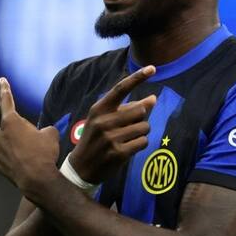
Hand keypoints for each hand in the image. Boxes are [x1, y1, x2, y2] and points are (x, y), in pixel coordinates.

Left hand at [0, 77, 59, 190]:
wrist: (38, 180)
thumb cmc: (44, 153)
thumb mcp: (51, 134)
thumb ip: (44, 129)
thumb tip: (44, 133)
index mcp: (11, 121)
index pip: (6, 101)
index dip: (5, 89)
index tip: (1, 80)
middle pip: (11, 128)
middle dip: (21, 132)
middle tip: (35, 143)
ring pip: (9, 144)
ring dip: (18, 147)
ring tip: (33, 157)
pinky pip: (7, 158)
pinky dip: (15, 160)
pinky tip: (26, 166)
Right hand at [70, 66, 156, 182]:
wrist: (81, 167)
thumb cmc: (96, 139)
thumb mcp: (105, 120)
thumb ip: (128, 108)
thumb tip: (153, 98)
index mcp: (99, 109)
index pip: (121, 88)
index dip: (138, 77)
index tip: (152, 68)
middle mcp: (103, 121)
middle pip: (140, 111)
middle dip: (141, 119)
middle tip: (130, 128)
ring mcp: (110, 138)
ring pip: (144, 127)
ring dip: (141, 132)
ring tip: (127, 139)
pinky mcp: (118, 153)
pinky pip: (143, 142)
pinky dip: (140, 144)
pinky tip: (129, 148)